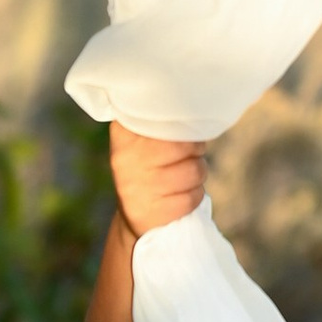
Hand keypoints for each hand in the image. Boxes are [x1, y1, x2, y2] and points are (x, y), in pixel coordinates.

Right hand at [109, 122, 206, 239]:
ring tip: (183, 176)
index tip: (181, 134)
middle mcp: (125, 159)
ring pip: (194, 171)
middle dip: (195, 151)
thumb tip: (196, 108)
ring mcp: (135, 187)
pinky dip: (194, 196)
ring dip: (197, 174)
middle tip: (186, 157)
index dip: (184, 127)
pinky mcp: (148, 213)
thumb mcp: (147, 139)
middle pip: (186, 145)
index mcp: (124, 133)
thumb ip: (163, 121)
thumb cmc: (151, 166)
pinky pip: (192, 198)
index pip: (166, 120)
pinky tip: (180, 196)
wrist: (135, 213)